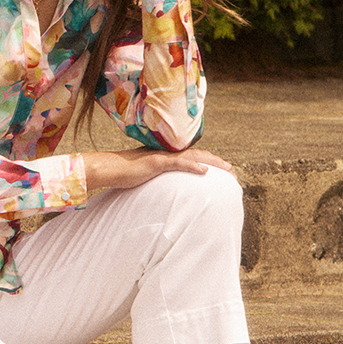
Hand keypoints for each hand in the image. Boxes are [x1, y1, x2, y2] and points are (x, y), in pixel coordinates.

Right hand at [83, 147, 232, 191]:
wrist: (109, 169)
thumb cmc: (125, 175)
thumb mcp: (147, 177)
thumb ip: (160, 179)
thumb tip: (168, 190)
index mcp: (167, 157)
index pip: (193, 157)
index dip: (209, 162)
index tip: (223, 170)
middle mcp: (168, 153)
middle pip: (198, 155)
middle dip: (217, 162)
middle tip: (232, 171)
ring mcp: (162, 157)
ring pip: (193, 156)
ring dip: (212, 162)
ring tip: (227, 169)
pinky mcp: (156, 162)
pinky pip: (178, 163)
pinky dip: (192, 166)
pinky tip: (204, 171)